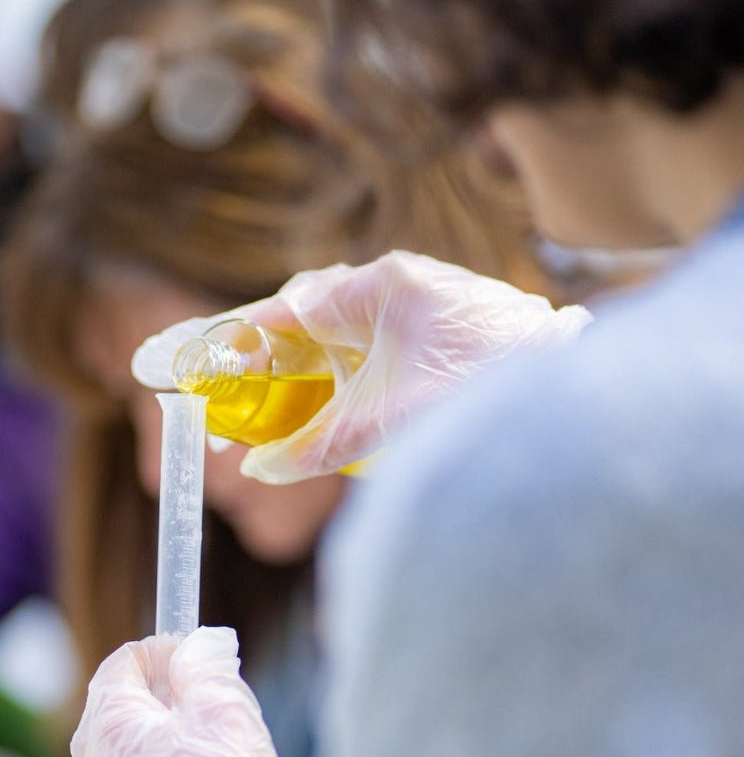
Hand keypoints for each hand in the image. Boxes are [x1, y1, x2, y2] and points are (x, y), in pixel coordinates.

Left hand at [72, 626, 283, 756]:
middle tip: (215, 701)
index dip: (165, 652)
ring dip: (175, 737)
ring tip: (222, 749)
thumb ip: (207, 666)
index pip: (124, 663)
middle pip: (127, 705)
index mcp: (107, 721)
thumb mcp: (222, 708)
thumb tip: (199, 645)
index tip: (201, 659)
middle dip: (170, 697)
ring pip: (137, 748)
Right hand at [132, 251, 591, 482]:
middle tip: (214, 409)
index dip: (227, 339)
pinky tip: (307, 418)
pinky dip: (325, 390)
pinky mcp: (423, 342)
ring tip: (248, 426)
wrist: (571, 399)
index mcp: (376, 286)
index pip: (280, 309)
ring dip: (286, 385)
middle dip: (251, 369)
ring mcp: (409, 314)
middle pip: (296, 325)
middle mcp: (390, 290)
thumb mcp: (389, 422)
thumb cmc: (487, 393)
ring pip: (325, 346)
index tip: (184, 362)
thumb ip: (317, 445)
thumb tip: (259, 470)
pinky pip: (355, 361)